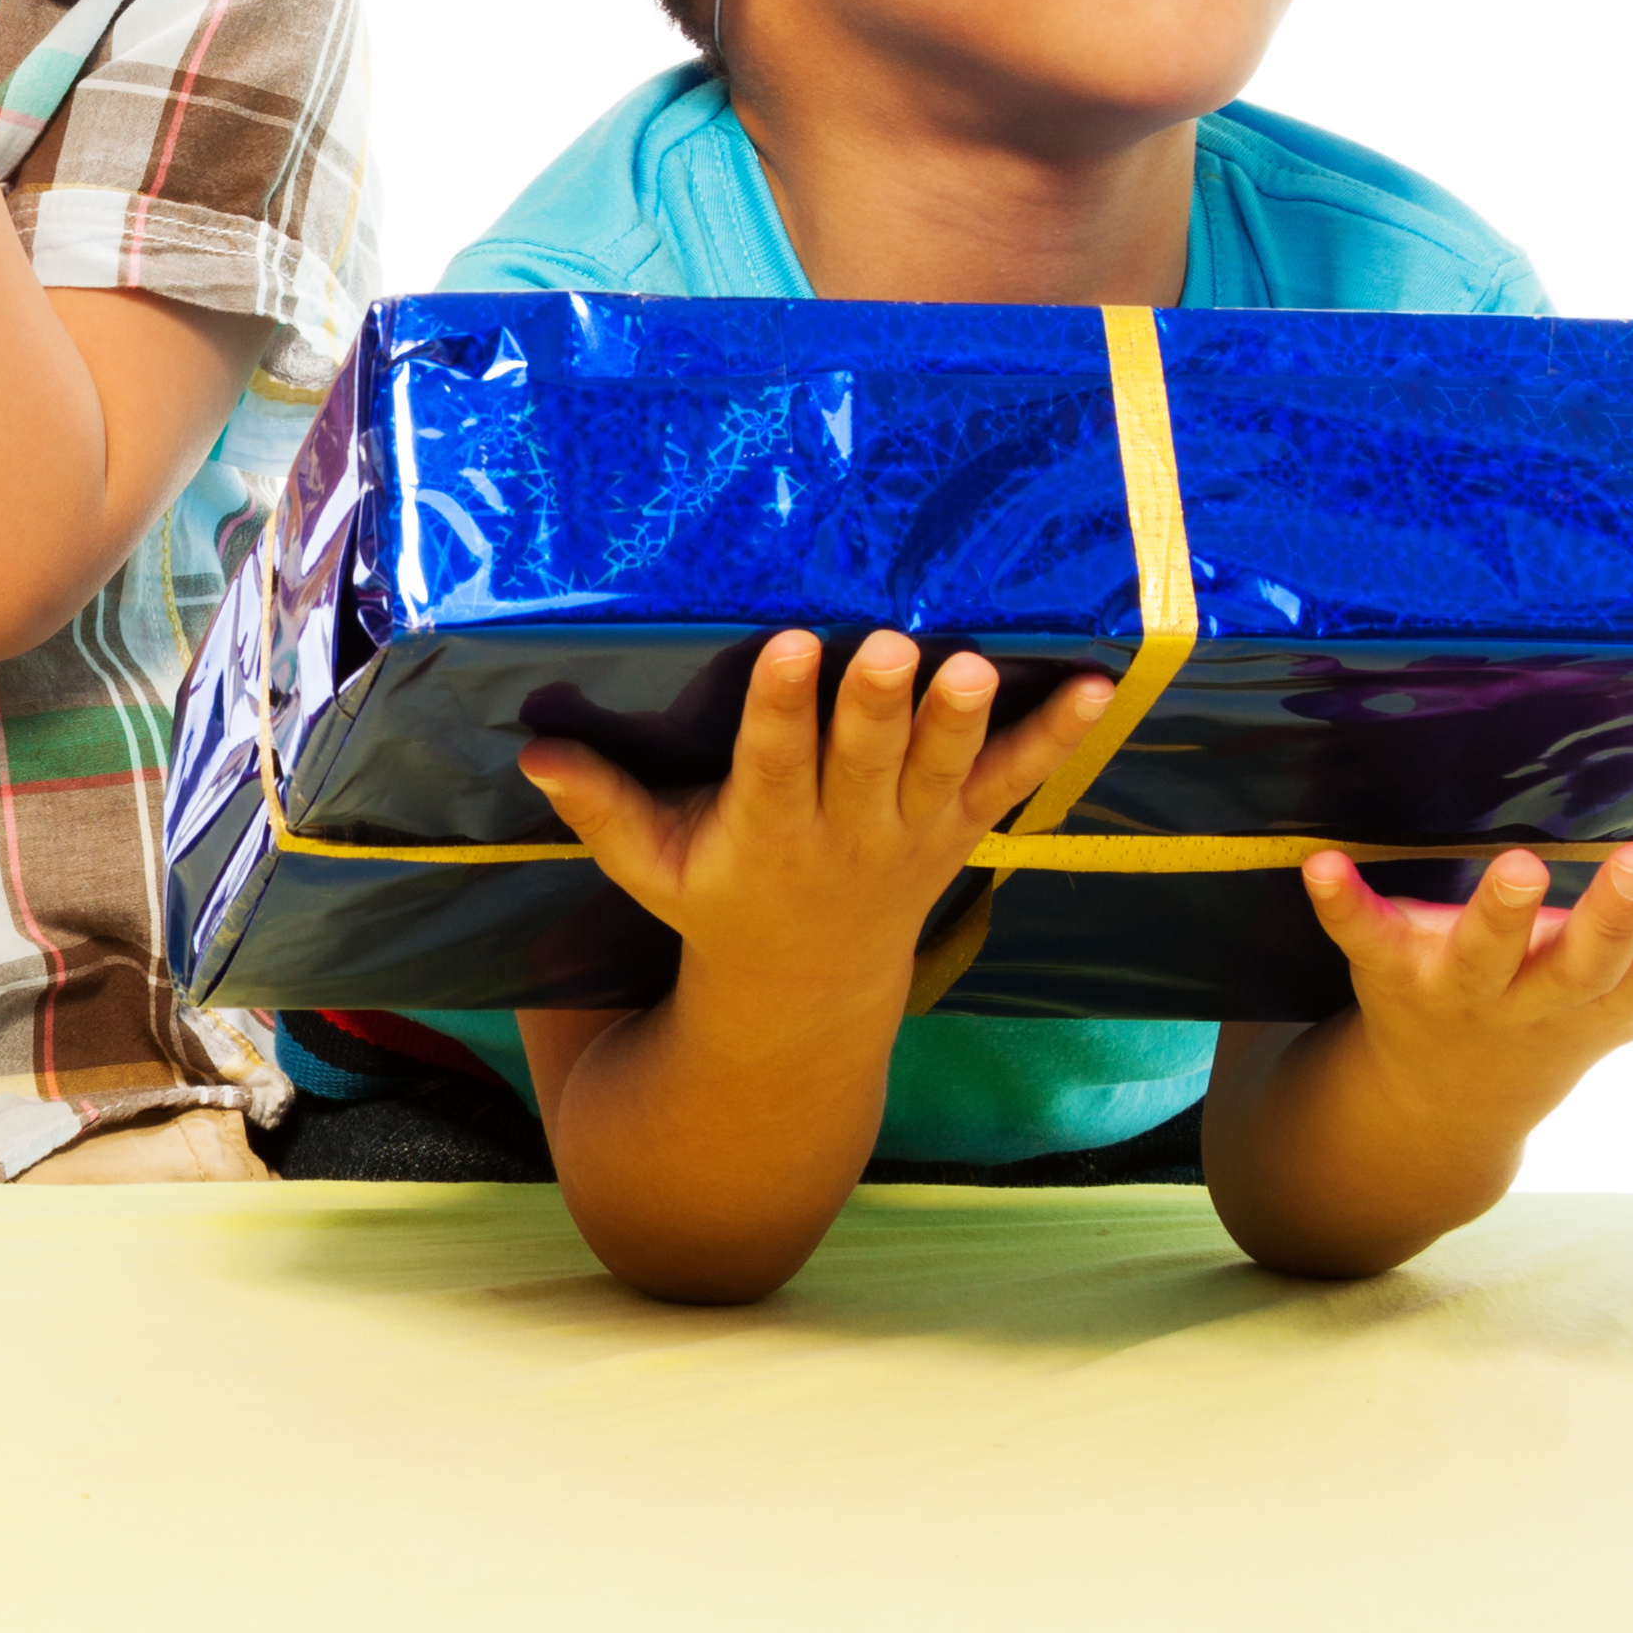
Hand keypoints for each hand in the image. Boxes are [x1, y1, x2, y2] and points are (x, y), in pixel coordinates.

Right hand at [516, 630, 1116, 1012]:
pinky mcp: (961, 826)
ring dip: (963, 719)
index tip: (790, 646)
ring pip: (943, 770)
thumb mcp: (651, 867)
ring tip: (978, 665)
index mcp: (767, 830)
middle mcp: (846, 830)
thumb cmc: (716, 900)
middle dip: (878, 706)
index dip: (785, 707)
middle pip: (866, 761)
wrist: (809, 986)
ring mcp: (913, 830)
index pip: (775, 762)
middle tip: (891, 647)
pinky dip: (1058, 737)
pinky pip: (1016, 780)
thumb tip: (530, 751)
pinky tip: (1102, 687)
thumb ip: (599, 807)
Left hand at [1303, 836, 1632, 1129]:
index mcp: (1615, 996)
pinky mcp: (1390, 974)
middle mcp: (1543, 997)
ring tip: (1507, 863)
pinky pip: (1361, 939)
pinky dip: (1342, 906)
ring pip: (1483, 959)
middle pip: (1588, 962)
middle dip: (1615, 913)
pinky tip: (1323, 865)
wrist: (1447, 1100)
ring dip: (1495, 915)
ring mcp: (1464, 991)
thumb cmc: (1571, 1015)